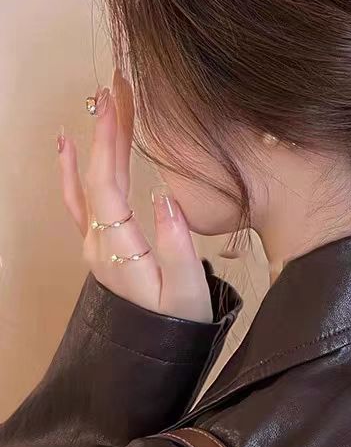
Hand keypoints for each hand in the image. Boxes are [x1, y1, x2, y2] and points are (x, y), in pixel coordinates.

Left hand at [56, 68, 212, 322]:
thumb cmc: (176, 325)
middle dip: (106, 128)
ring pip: (87, 183)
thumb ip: (177, 245)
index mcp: (119, 250)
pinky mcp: (100, 246)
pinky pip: (79, 201)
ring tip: (101, 104)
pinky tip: (68, 148)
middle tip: (116, 86)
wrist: (152, 360)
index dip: (112, 140)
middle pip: (96, 175)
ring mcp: (95, 244)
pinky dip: (71, 170)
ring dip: (94, 141)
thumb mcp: (187, 292)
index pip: (108, 183)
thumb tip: (164, 195)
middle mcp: (98, 243)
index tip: (120, 100)